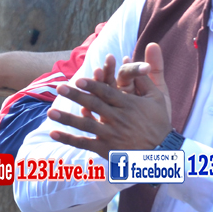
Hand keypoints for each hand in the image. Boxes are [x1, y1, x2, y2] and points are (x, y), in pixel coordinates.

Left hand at [48, 45, 172, 157]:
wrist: (162, 153)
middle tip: (60, 87)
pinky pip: (84, 144)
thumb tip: (134, 58)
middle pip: (93, 105)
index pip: (107, 93)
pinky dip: (68, 139)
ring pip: (86, 125)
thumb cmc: (159, 122)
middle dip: (76, 96)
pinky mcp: (106, 149)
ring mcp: (111, 135)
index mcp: (128, 105)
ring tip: (51, 112)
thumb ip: (145, 78)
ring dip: (67, 118)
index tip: (79, 79)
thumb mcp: (158, 98)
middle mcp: (118, 119)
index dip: (93, 85)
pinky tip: (54, 133)